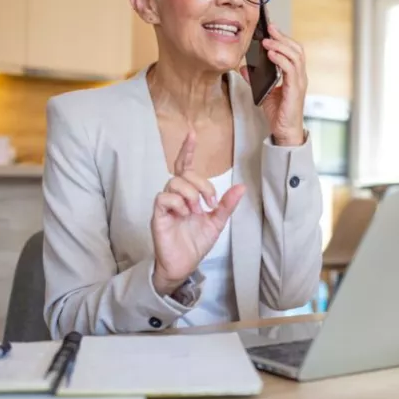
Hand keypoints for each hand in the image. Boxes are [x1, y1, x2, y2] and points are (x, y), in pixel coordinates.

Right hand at [150, 131, 245, 295]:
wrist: (184, 265)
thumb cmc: (196, 242)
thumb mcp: (217, 222)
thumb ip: (226, 205)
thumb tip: (241, 187)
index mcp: (188, 195)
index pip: (185, 166)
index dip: (187, 150)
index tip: (192, 134)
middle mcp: (175, 196)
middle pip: (184, 174)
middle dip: (201, 184)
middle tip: (210, 203)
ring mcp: (166, 205)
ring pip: (173, 182)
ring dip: (190, 193)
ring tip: (196, 211)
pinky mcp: (158, 216)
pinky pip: (163, 198)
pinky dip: (178, 203)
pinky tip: (185, 214)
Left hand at [242, 24, 307, 146]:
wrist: (285, 132)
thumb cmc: (278, 113)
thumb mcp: (263, 92)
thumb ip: (255, 79)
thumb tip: (243, 67)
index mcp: (294, 75)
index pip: (293, 50)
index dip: (283, 38)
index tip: (270, 28)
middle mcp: (299, 76)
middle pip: (296, 49)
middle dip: (283, 37)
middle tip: (269, 28)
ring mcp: (299, 82)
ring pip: (295, 56)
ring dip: (280, 46)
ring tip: (267, 41)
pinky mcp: (295, 90)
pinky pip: (290, 70)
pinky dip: (281, 59)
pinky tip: (271, 55)